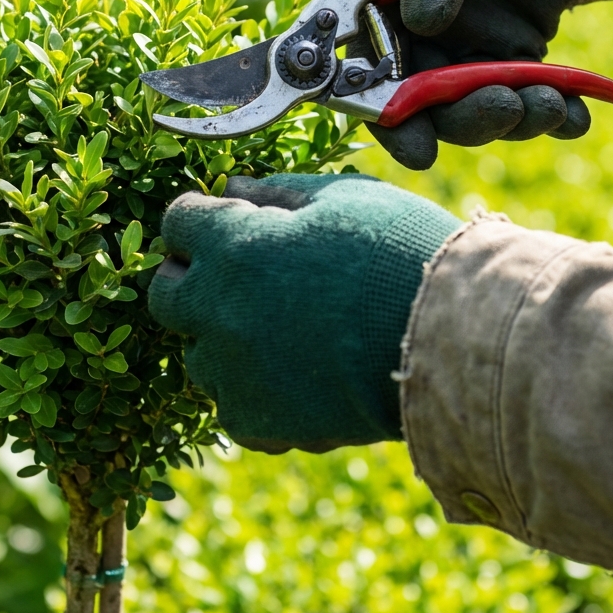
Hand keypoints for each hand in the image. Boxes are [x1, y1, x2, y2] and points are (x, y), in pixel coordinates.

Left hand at [147, 174, 460, 452]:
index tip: (226, 221)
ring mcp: (232, 372)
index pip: (178, 222)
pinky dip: (254, 393)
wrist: (447, 338)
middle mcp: (216, 309)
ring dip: (224, 340)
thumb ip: (277, 192)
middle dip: (191, 278)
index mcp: (233, 245)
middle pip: (165, 294)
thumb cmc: (399, 252)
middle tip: (239, 276)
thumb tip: (234, 189)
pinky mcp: (257, 423)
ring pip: (198, 356)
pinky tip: (296, 376)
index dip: (202, 218)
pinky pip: (232, 407)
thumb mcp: (343, 199)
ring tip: (282, 333)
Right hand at [354, 0, 591, 169]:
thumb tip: (425, 20)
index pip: (362, 64)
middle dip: (462, 119)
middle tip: (505, 107)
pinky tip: (575, 114)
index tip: (418, 144)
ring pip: (474, 107)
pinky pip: (525, 97)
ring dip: (510, 118)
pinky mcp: (516, 53)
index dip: (381, 112)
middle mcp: (416, 29)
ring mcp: (466, 45)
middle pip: (421, 102)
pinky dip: (552, 115)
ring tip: (551, 105)